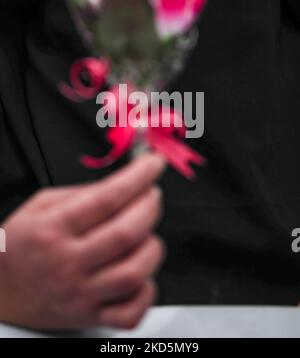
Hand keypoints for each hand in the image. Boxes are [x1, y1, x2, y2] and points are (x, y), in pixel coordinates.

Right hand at [0, 153, 165, 329]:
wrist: (0, 291)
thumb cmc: (19, 247)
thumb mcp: (40, 205)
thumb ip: (81, 193)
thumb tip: (124, 183)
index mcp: (51, 231)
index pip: (106, 199)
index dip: (137, 177)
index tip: (153, 164)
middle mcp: (66, 264)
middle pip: (126, 234)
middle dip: (150, 206)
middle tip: (151, 193)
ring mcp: (80, 295)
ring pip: (134, 273)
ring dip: (151, 246)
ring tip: (144, 232)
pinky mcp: (90, 317)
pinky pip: (132, 312)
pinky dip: (146, 289)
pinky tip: (139, 270)